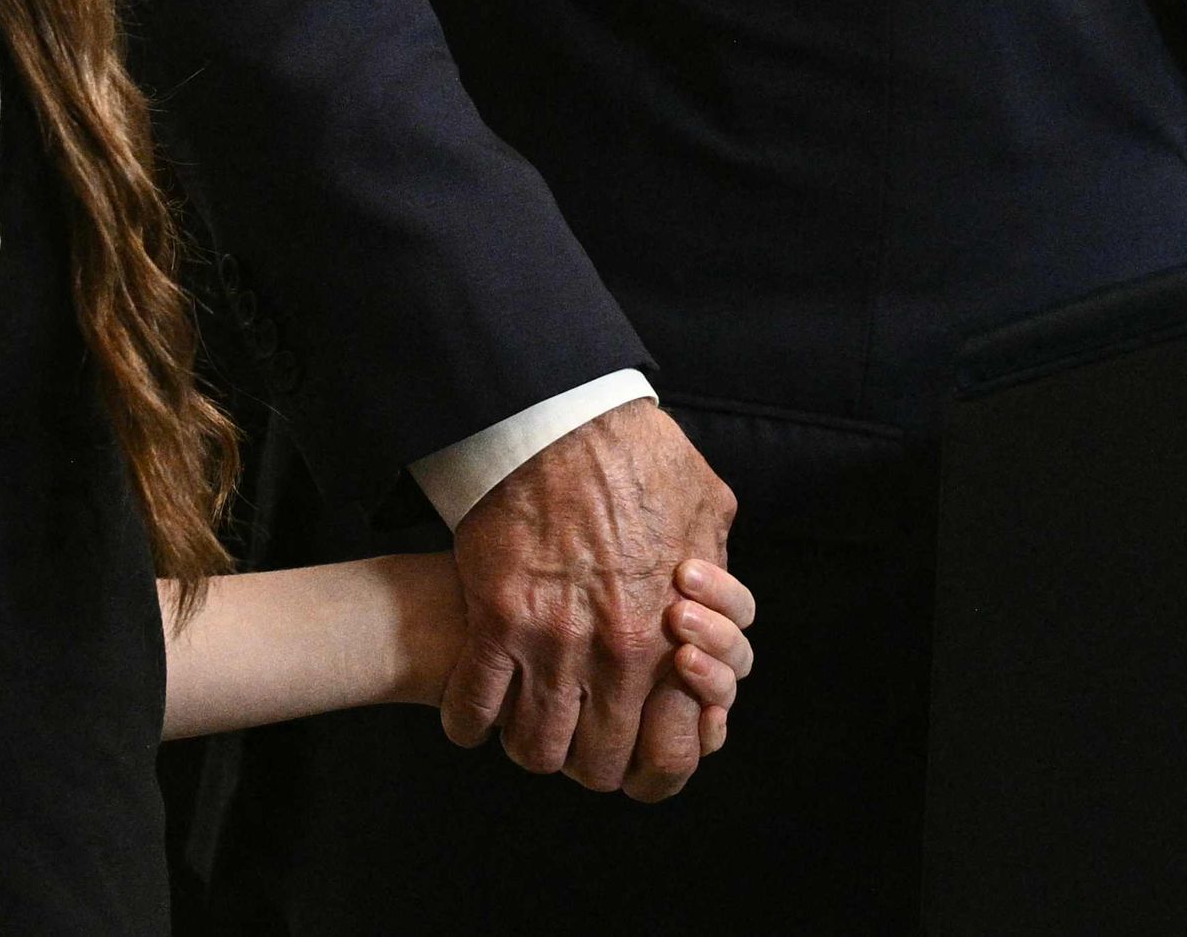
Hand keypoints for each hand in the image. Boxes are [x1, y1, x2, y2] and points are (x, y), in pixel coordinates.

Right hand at [442, 400, 738, 798]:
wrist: (563, 419)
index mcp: (670, 639)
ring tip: (528, 718)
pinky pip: (472, 711)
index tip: (635, 742)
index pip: (670, 756)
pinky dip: (470, 720)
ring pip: (533, 749)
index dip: (651, 763)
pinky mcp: (493, 623)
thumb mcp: (705, 511)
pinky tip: (477, 705)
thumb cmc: (638, 457)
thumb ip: (715, 570)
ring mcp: (550, 644)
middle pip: (597, 767)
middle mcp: (614, 656)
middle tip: (578, 731)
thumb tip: (715, 598)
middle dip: (589, 757)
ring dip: (529, 741)